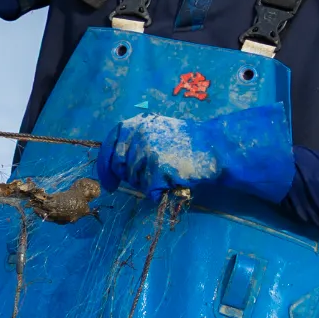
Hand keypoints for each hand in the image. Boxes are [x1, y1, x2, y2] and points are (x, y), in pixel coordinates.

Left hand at [95, 102, 294, 203]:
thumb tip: (113, 164)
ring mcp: (146, 153)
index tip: (108, 183)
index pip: (108, 146)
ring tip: (168, 172)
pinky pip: (149, 191)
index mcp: (135, 124)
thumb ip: (134, 140)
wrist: (214, 147)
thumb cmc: (186, 142)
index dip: (105, 167)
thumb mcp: (155, 130)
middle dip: (129, 178)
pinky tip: (172, 182)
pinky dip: (159, 192)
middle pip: (119, 167)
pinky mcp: (157, 170)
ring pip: (135, 181)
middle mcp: (137, 136)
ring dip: (148, 184)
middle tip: (147, 178)